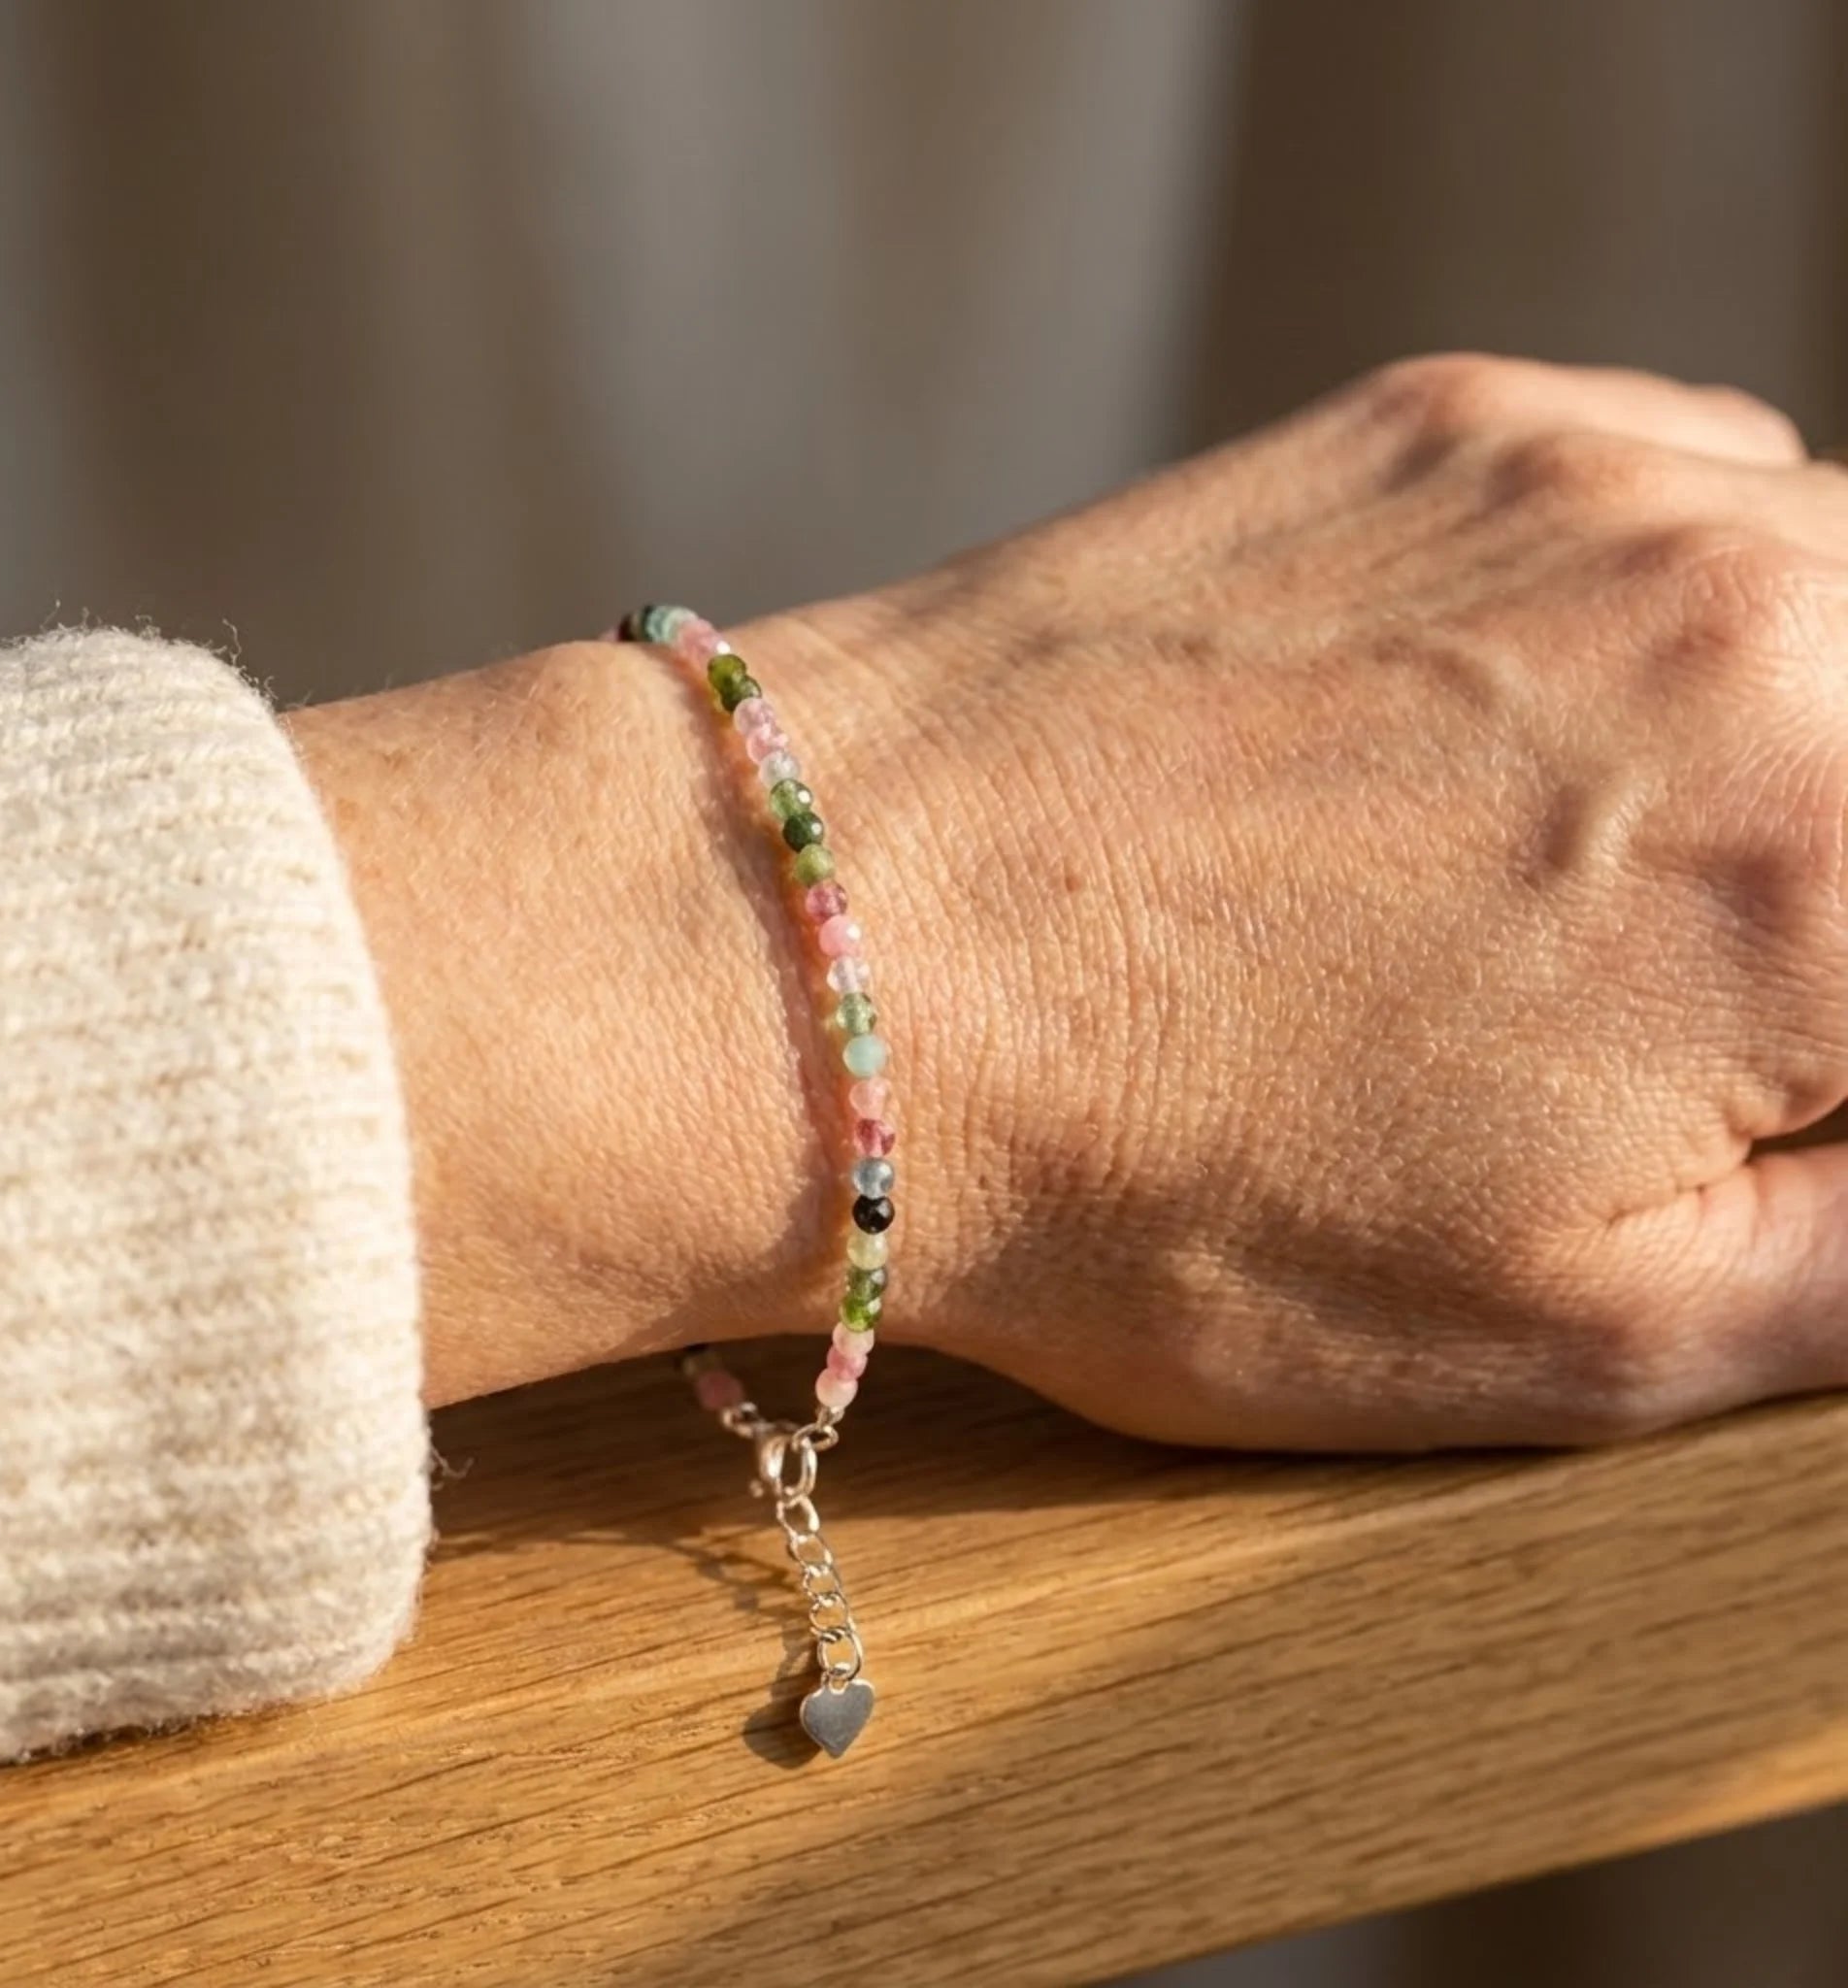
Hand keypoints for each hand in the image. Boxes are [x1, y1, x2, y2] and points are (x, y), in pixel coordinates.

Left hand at [297, 356, 1847, 1450]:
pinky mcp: (1446, 422)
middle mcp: (1770, 612)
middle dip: (1825, 895)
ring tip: (1550, 877)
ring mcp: (1596, 482)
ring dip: (1773, 734)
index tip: (1748, 1080)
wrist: (819, 952)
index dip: (1825, 1051)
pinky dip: (1647, 614)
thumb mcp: (1573, 1336)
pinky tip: (1478, 739)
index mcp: (1845, 868)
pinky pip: (1675, 493)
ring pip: (1828, 600)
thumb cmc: (1154, 1181)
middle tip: (1652, 995)